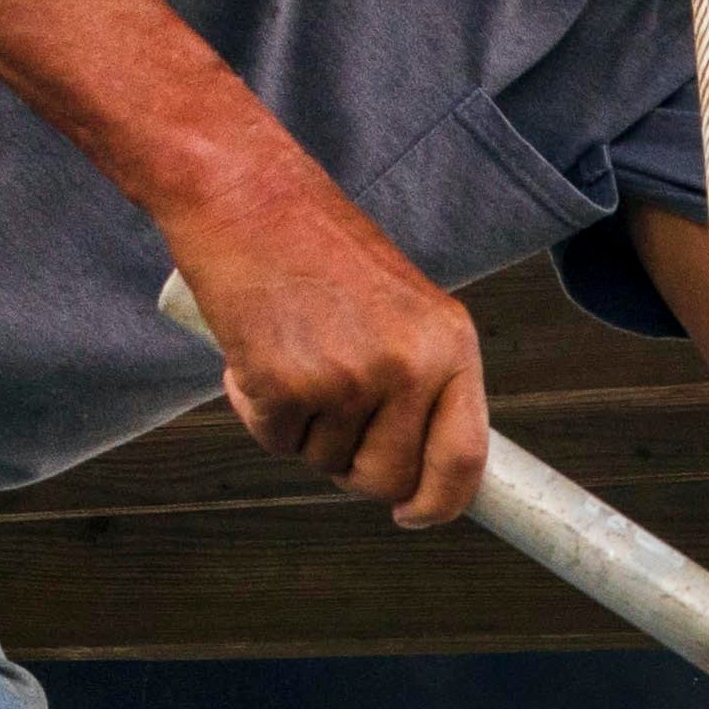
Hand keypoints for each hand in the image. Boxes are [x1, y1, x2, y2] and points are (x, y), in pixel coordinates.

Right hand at [173, 172, 489, 525]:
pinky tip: (255, 350)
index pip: (464, 458)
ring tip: (291, 352)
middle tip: (326, 415)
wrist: (243, 194)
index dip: (440, 503)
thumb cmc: (317, 248)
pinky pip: (273, 440)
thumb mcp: (403, 308)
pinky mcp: (286, 384)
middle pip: (389, 478)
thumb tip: (421, 469)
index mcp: (451, 345)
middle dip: (352, 468)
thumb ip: (421, 380)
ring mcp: (348, 378)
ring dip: (300, 427)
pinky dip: (256, 409)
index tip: (414, 514)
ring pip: (324, 461)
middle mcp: (409, 366)